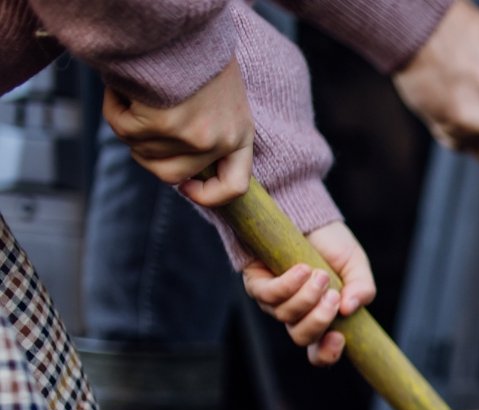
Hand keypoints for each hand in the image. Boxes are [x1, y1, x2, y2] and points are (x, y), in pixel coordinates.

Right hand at [102, 58, 253, 206]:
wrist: (182, 22)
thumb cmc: (195, 52)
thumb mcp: (219, 96)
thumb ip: (206, 129)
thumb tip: (179, 170)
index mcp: (240, 133)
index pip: (235, 186)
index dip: (207, 195)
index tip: (185, 185)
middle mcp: (219, 140)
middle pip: (171, 175)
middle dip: (147, 151)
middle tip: (141, 118)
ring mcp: (192, 136)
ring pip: (142, 152)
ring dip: (129, 124)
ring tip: (138, 91)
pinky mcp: (162, 124)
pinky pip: (122, 128)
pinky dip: (115, 107)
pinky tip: (126, 83)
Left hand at [240, 223, 375, 365]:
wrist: (307, 216)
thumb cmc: (331, 245)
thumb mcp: (356, 266)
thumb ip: (362, 289)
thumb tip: (349, 308)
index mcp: (322, 317)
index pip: (320, 352)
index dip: (327, 354)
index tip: (339, 338)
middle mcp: (296, 315)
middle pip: (302, 337)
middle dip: (319, 320)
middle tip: (332, 295)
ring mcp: (274, 302)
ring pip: (286, 316)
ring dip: (306, 296)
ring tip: (320, 274)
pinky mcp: (257, 284)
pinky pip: (269, 295)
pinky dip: (288, 284)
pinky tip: (302, 269)